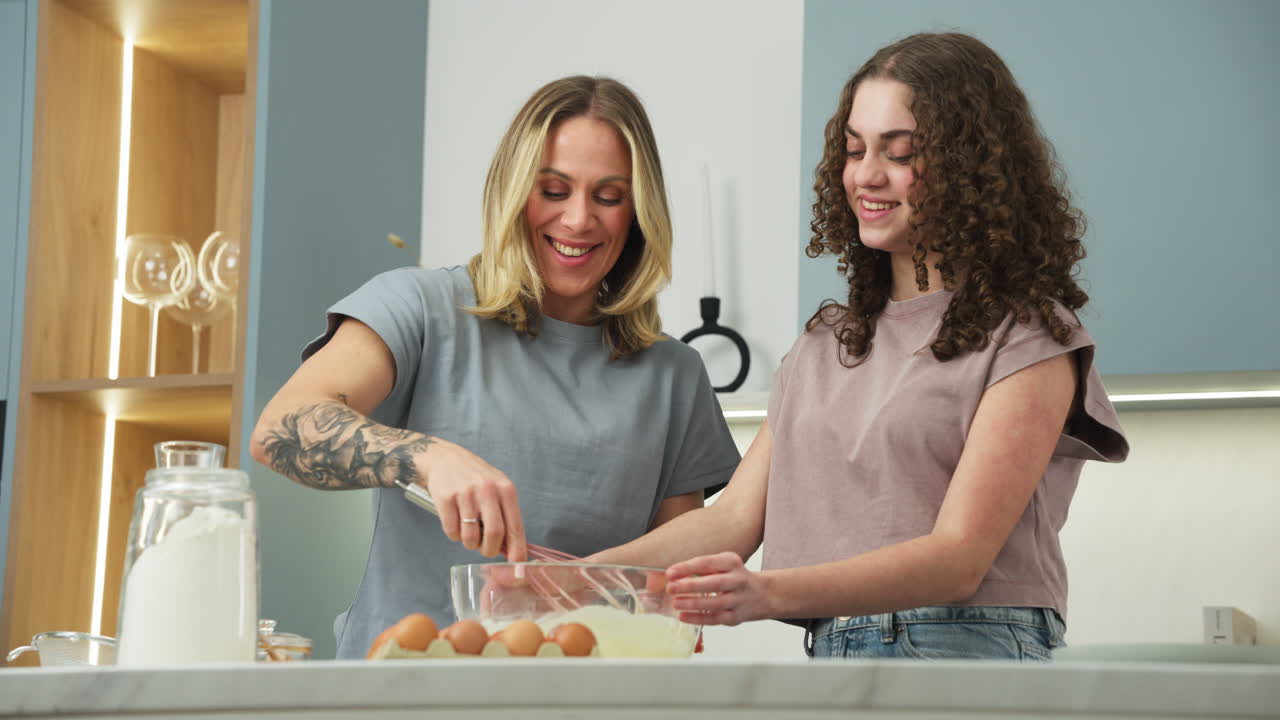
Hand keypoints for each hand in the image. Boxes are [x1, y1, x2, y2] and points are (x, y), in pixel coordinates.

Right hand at [417, 437, 527, 560]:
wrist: (446, 459)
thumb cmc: (475, 478)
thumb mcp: (498, 490)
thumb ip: (507, 517)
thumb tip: (513, 550)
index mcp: (506, 489)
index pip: (516, 527)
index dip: (517, 550)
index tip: (517, 566)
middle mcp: (487, 490)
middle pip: (495, 534)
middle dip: (490, 550)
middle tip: (486, 550)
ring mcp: (466, 494)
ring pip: (471, 537)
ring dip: (470, 544)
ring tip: (469, 533)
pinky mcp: (446, 498)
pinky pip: (452, 531)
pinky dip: (455, 535)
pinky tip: (456, 523)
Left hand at [666, 552, 770, 626]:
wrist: (763, 594)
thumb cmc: (735, 577)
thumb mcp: (723, 564)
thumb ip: (702, 568)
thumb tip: (674, 575)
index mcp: (732, 562)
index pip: (708, 563)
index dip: (688, 568)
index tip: (670, 573)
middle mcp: (738, 580)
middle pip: (714, 583)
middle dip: (691, 586)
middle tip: (671, 588)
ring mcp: (739, 600)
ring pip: (715, 603)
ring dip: (693, 604)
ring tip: (675, 603)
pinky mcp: (736, 617)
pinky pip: (716, 619)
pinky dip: (698, 618)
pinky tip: (683, 616)